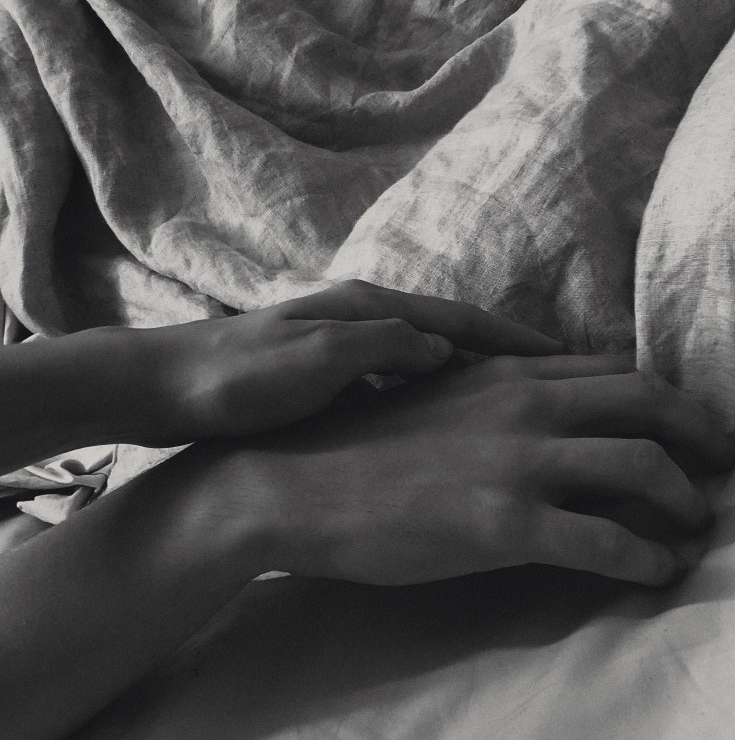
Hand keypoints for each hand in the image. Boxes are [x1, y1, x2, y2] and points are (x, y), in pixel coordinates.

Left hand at [143, 279, 561, 442]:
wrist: (162, 389)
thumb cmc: (238, 377)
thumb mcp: (317, 360)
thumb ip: (384, 348)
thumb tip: (445, 350)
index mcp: (368, 309)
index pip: (462, 320)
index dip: (515, 341)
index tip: (567, 359)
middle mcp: (362, 320)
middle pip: (452, 337)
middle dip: (503, 357)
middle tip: (555, 384)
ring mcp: (342, 348)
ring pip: (425, 364)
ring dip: (469, 381)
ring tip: (513, 410)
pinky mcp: (324, 380)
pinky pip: (397, 388)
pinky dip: (429, 401)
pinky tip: (442, 429)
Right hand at [220, 354, 734, 586]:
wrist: (288, 482)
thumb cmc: (347, 446)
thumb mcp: (428, 404)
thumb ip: (485, 402)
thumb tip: (526, 419)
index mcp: (503, 373)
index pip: (612, 370)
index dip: (661, 397)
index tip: (682, 425)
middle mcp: (525, 405)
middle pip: (648, 403)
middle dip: (699, 432)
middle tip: (721, 462)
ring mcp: (518, 462)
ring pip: (643, 467)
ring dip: (685, 501)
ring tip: (695, 527)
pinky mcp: (505, 524)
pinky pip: (606, 541)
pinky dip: (646, 557)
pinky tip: (658, 573)